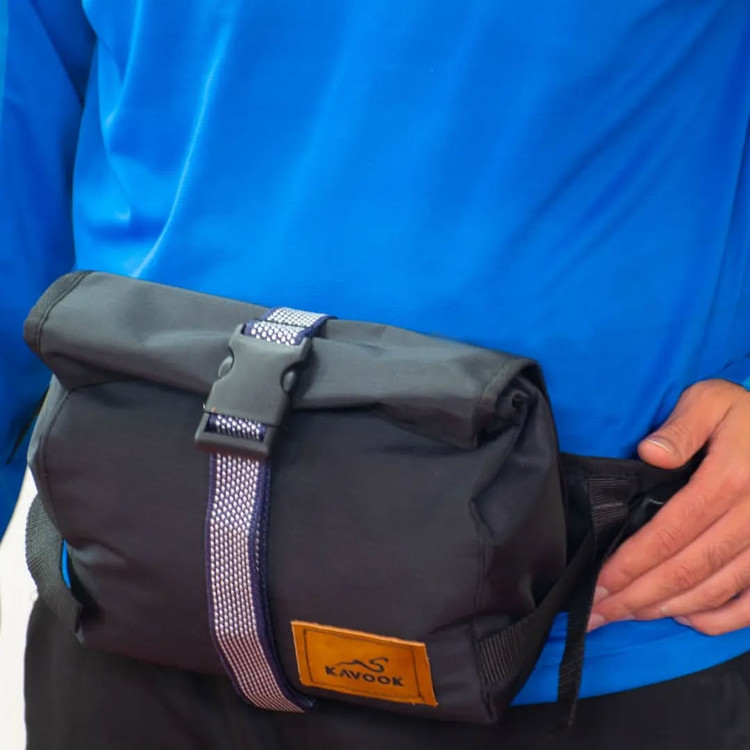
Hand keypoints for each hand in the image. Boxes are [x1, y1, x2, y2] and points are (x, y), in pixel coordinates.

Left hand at [589, 379, 749, 634]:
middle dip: (638, 596)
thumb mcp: (711, 401)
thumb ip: (681, 427)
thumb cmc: (744, 414)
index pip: (671, 533)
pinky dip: (720, 618)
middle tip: (598, 612)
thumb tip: (650, 453)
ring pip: (715, 589)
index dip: (632, 563)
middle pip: (688, 569)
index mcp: (731, 480)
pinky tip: (687, 620)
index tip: (599, 583)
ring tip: (626, 616)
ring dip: (668, 609)